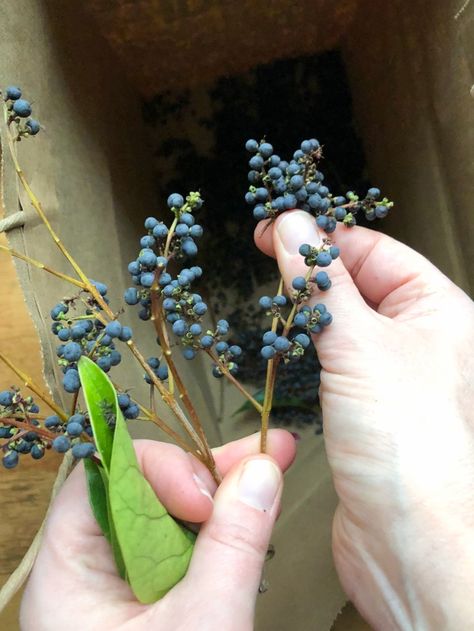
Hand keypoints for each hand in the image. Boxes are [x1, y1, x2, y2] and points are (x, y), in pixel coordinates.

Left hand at [20, 430, 295, 630]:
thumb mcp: (204, 629)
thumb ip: (234, 545)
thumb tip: (262, 470)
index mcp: (67, 576)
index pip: (97, 482)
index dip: (153, 468)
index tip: (208, 491)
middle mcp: (91, 572)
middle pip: (140, 490)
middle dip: (206, 471)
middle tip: (264, 455)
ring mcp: (126, 585)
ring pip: (171, 514)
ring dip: (222, 492)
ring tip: (270, 472)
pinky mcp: (157, 599)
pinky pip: (187, 545)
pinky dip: (224, 527)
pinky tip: (256, 510)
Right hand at [256, 210, 473, 629]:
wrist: (412, 544)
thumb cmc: (410, 442)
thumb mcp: (360, 343)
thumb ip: (321, 282)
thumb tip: (291, 224)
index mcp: (439, 310)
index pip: (375, 250)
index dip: (323, 234)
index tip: (272, 228)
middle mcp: (422, 340)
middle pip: (358, 285)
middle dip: (311, 273)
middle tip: (262, 261)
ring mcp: (393, 377)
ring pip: (342, 326)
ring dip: (306, 314)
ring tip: (268, 304)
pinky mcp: (367, 411)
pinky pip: (333, 365)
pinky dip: (306, 352)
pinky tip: (283, 349)